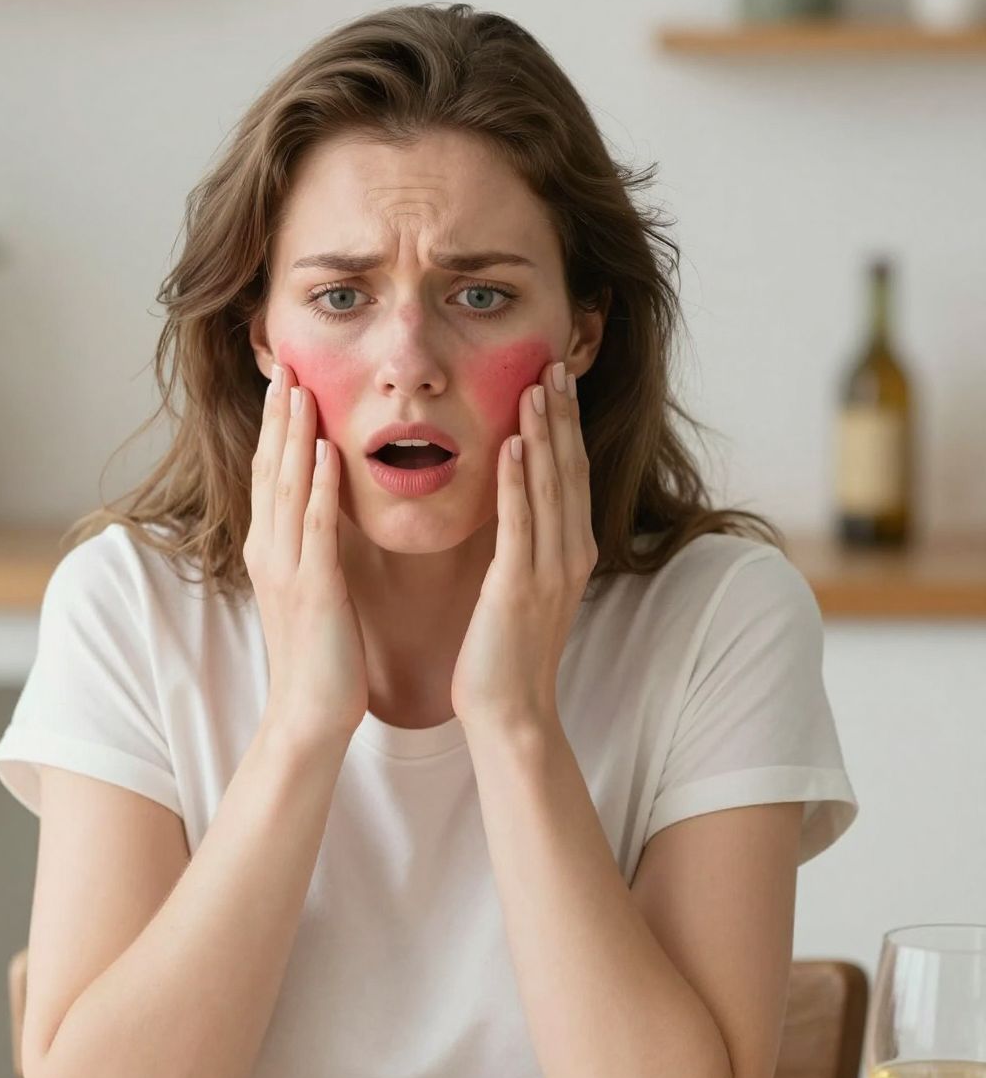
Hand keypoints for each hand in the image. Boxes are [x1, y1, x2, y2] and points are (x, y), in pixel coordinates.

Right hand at [243, 362, 367, 744]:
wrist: (308, 717)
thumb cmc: (321, 662)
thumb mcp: (315, 595)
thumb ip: (317, 553)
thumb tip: (328, 521)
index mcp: (272, 552)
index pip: (271, 476)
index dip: (276, 428)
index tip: (287, 382)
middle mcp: (270, 552)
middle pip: (270, 469)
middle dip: (279, 415)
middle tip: (287, 362)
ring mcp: (287, 569)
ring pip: (286, 488)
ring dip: (293, 435)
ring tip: (301, 387)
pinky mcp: (312, 590)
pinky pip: (315, 528)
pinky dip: (317, 487)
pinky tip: (324, 452)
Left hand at [451, 361, 597, 733]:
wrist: (511, 715)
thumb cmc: (506, 658)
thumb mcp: (520, 593)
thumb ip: (522, 549)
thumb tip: (511, 511)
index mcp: (570, 554)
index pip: (570, 475)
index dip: (565, 426)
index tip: (554, 379)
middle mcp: (568, 556)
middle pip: (568, 470)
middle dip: (561, 415)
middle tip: (552, 361)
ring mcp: (548, 572)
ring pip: (550, 488)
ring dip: (544, 433)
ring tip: (535, 384)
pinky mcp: (519, 590)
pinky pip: (520, 525)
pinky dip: (519, 483)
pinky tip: (514, 445)